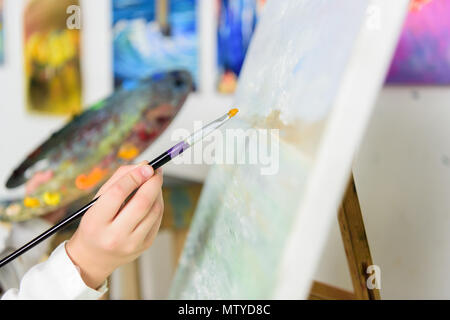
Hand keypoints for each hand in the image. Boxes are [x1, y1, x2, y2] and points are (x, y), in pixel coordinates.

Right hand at [65, 163, 163, 288]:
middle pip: (142, 203)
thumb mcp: (97, 200)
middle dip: (153, 182)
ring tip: (152, 182)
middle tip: (156, 170)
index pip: (118, 193)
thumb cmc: (96, 223)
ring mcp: (132, 244)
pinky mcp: (145, 245)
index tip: (146, 166)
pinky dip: (158, 203)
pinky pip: (158, 218)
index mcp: (95, 222)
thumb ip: (119, 179)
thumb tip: (144, 166)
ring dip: (157, 191)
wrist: (94, 258)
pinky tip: (152, 197)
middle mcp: (114, 236)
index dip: (135, 176)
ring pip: (154, 210)